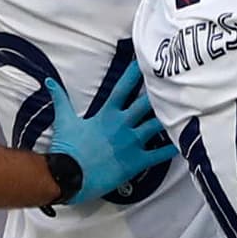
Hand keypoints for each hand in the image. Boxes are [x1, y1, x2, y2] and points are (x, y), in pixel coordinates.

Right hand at [41, 71, 173, 204]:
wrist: (69, 176)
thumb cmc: (67, 148)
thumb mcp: (64, 120)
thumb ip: (60, 98)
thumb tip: (50, 80)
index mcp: (107, 114)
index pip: (124, 88)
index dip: (135, 72)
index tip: (146, 60)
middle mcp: (122, 125)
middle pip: (146, 103)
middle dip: (160, 92)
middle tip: (174, 80)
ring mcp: (131, 143)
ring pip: (156, 125)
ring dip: (170, 117)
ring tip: (185, 107)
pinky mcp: (136, 161)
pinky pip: (159, 154)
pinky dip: (172, 148)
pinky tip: (183, 141)